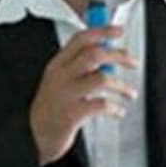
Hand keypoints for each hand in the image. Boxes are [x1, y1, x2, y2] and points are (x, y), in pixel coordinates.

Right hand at [29, 26, 137, 165]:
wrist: (33, 136)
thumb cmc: (52, 108)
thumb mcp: (59, 80)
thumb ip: (80, 67)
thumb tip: (110, 56)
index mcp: (58, 65)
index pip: (80, 40)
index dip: (102, 31)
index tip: (118, 30)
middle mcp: (61, 76)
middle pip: (95, 55)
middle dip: (119, 56)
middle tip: (132, 62)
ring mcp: (66, 95)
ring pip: (102, 78)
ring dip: (122, 86)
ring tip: (129, 93)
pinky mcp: (72, 114)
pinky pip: (102, 105)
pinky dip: (115, 108)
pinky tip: (117, 111)